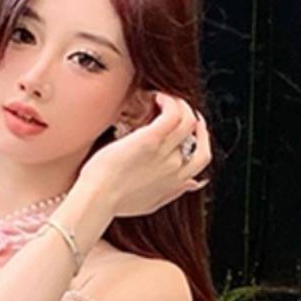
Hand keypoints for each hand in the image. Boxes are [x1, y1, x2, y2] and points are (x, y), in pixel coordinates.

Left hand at [80, 92, 210, 218]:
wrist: (98, 199)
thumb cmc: (116, 202)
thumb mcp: (151, 203)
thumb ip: (173, 193)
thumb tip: (192, 185)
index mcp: (175, 182)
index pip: (201, 158)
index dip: (201, 139)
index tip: (193, 127)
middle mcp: (175, 166)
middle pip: (195, 134)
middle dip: (190, 115)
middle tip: (179, 106)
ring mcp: (165, 152)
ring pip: (188, 119)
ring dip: (179, 104)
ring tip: (163, 99)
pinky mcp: (151, 140)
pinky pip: (173, 113)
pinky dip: (168, 101)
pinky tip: (156, 97)